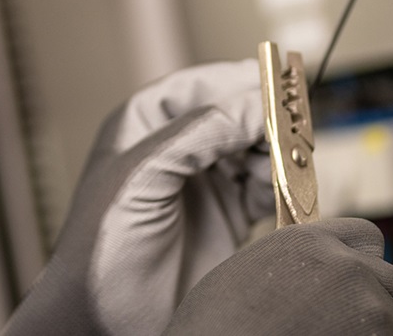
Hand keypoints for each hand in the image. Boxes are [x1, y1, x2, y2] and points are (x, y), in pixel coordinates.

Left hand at [5, 60, 274, 335]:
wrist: (106, 317)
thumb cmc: (100, 247)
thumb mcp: (140, 179)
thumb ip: (194, 136)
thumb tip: (249, 105)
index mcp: (141, 126)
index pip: (196, 86)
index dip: (235, 80)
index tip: (274, 81)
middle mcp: (174, 149)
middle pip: (232, 115)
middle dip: (264, 118)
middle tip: (292, 127)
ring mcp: (201, 183)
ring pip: (253, 149)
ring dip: (274, 154)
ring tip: (285, 165)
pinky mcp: (225, 218)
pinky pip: (264, 189)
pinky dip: (280, 187)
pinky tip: (284, 193)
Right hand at [163, 218, 392, 334]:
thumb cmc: (214, 327)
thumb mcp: (246, 274)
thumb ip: (294, 265)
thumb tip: (318, 277)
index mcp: (308, 242)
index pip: (368, 237)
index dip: (363, 265)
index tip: (355, 286)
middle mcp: (345, 268)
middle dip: (383, 306)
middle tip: (351, 327)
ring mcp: (368, 310)